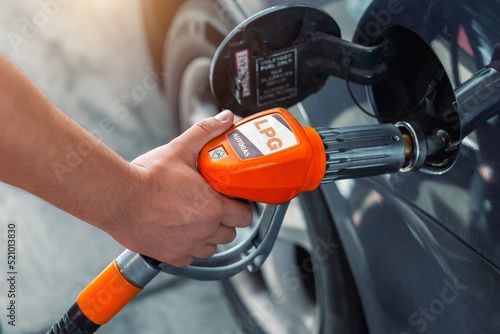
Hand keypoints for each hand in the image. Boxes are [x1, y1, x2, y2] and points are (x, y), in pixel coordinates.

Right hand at [106, 110, 252, 266]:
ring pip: (211, 248)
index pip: (245, 216)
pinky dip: (188, 248)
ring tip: (196, 219)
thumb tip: (226, 118)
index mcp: (213, 207)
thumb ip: (207, 132)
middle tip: (213, 206)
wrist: (116, 198)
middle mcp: (204, 231)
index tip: (232, 199)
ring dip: (209, 235)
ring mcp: (187, 246)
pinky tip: (179, 232)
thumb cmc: (147, 176)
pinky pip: (190, 258)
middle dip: (226, 220)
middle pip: (230, 233)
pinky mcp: (170, 256)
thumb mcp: (180, 149)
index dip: (241, 207)